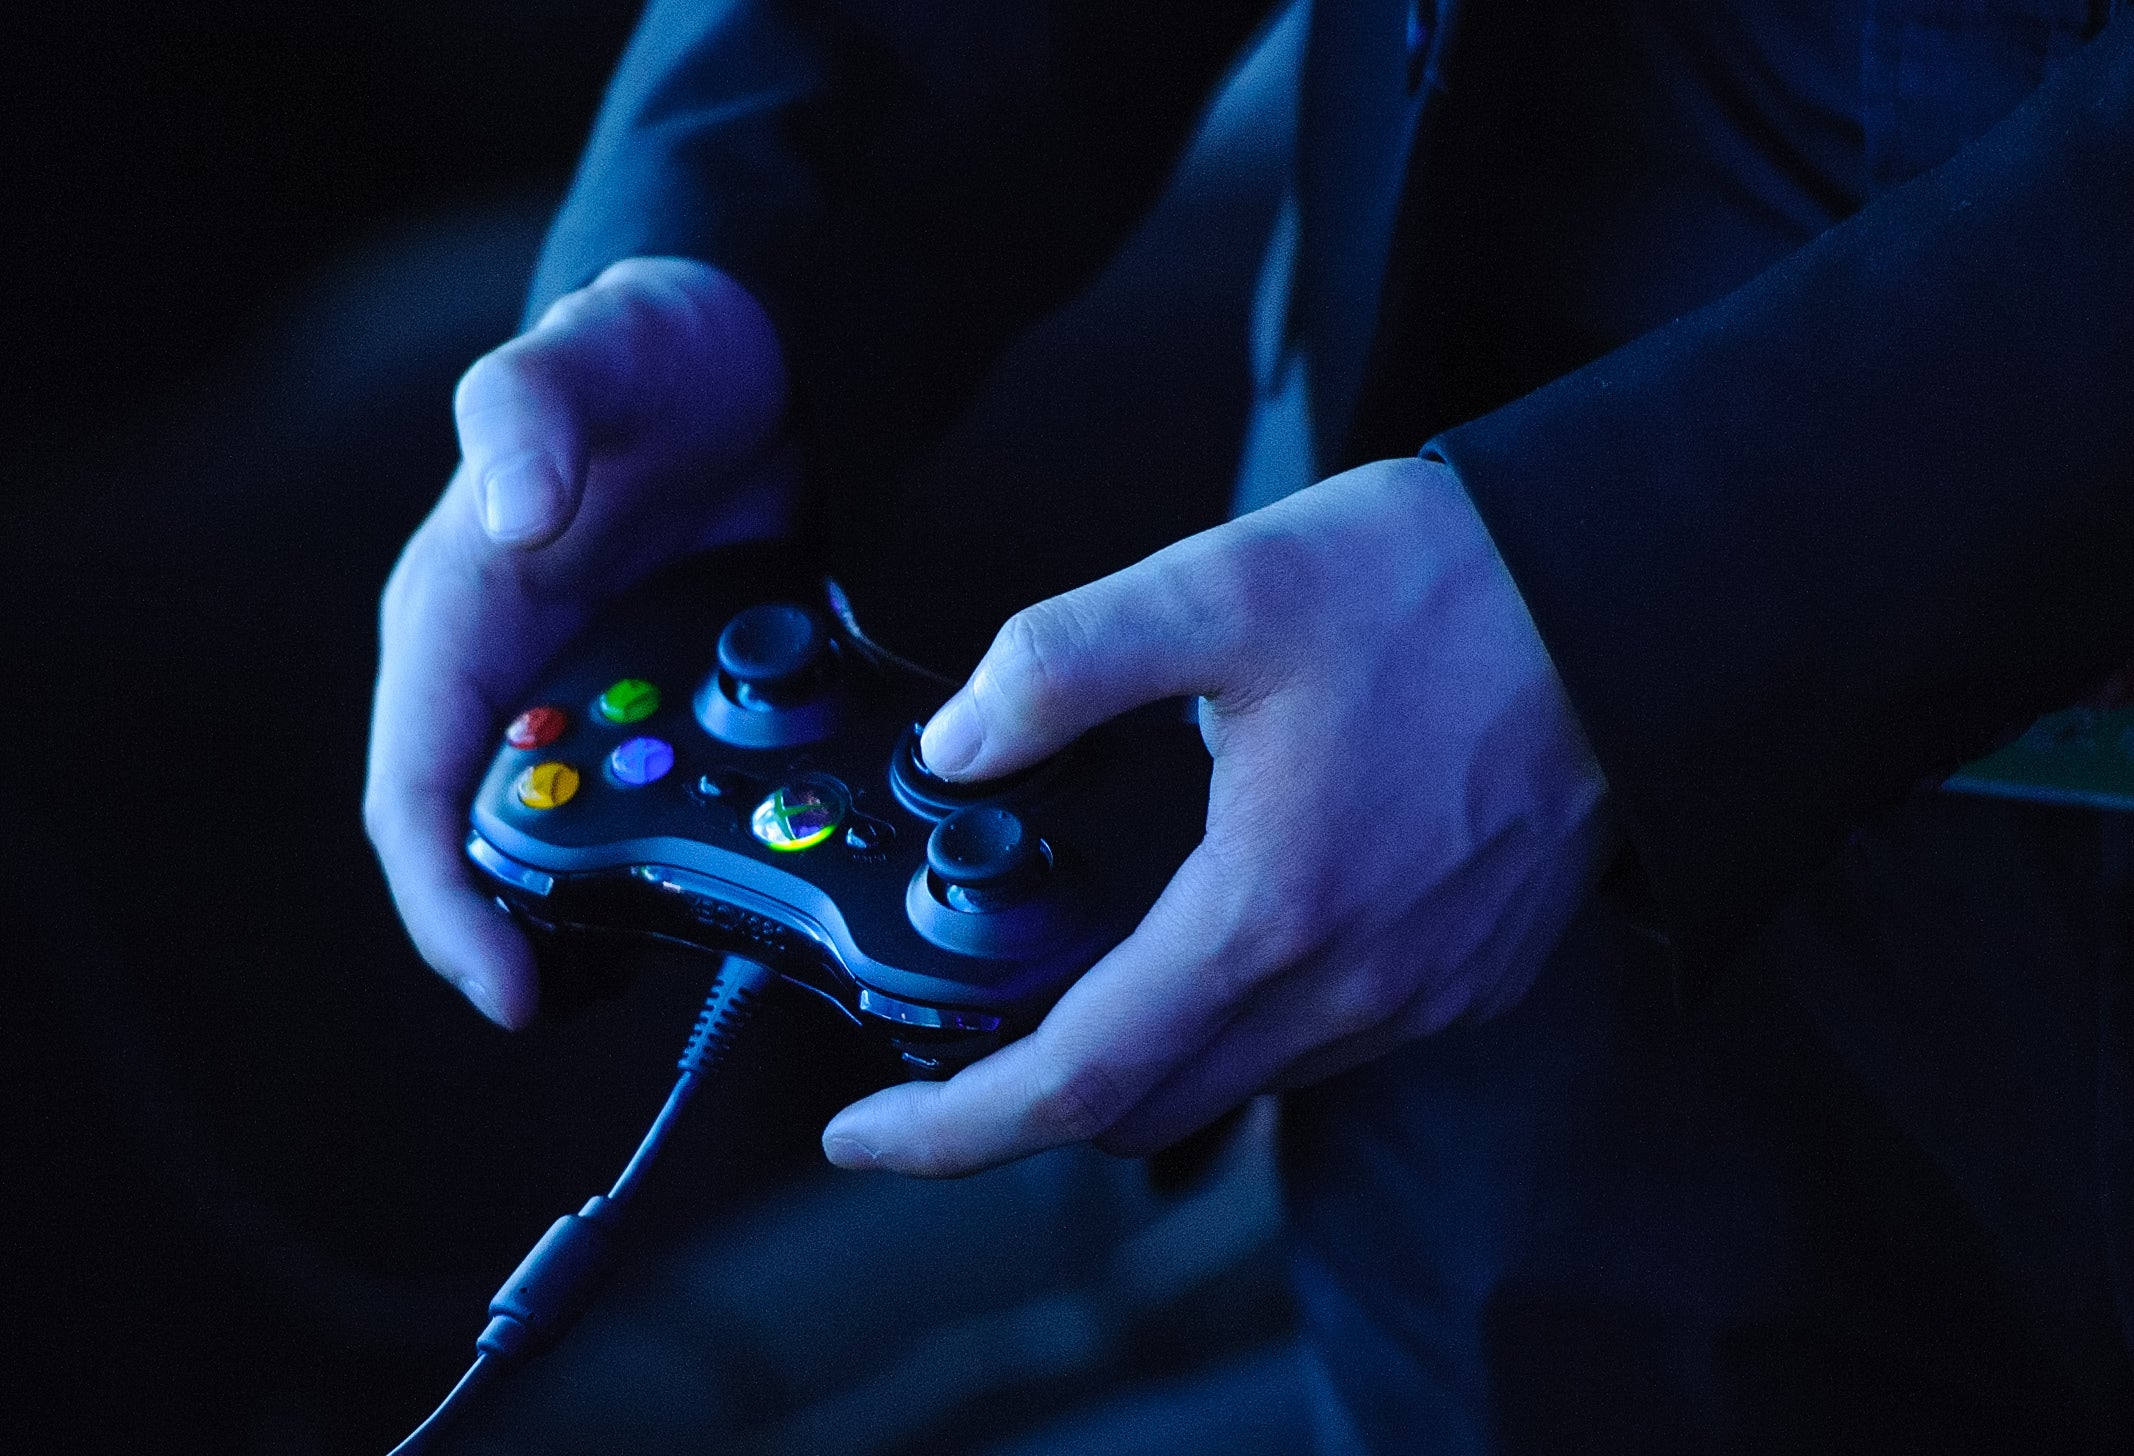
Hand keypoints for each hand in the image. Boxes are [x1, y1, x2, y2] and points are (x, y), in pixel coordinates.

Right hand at [365, 257, 793, 1026]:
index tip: (506, 987)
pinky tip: (757, 885)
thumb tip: (514, 512)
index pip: (413, 795)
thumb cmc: (645, 348)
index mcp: (456, 621)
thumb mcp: (587, 357)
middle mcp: (514, 677)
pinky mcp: (675, 701)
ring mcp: (598, 696)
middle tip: (604, 1003)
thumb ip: (532, 416)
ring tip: (684, 968)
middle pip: (493, 846)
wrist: (751, 348)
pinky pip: (672, 802)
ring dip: (615, 911)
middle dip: (529, 937)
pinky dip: (698, 852)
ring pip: (585, 839)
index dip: (444, 905)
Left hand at [821, 459, 1612, 1173]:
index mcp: (1268, 910)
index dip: (950, 1128)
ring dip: (1137, 1059)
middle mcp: (1348, 987)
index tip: (866, 1134)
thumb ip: (1062, 665)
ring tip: (1074, 975)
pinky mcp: (1469, 980)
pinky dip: (1235, 1027)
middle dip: (1029, 1098)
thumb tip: (957, 746)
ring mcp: (1419, 997)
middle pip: (1145, 1109)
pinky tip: (1215, 938)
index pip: (1075, 1083)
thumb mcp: (1224, 589)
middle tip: (955, 1040)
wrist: (1635, 601)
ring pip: (1233, 1085)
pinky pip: (1319, 1048)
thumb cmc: (1446, 591)